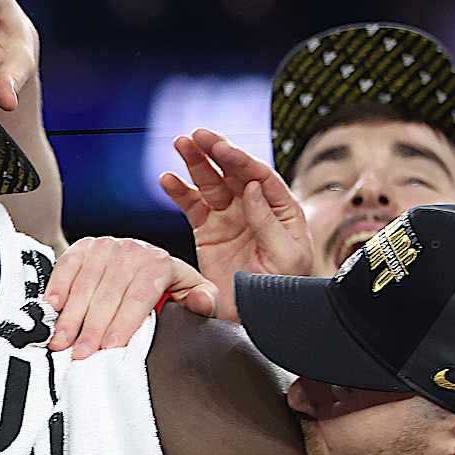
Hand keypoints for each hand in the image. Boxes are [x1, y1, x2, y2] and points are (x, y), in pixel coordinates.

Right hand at [45, 236, 217, 357]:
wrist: (146, 261)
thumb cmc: (167, 287)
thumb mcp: (192, 293)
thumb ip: (204, 301)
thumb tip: (201, 302)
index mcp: (159, 263)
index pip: (139, 296)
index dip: (123, 323)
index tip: (110, 346)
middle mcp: (132, 250)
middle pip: (108, 293)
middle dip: (92, 327)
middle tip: (80, 353)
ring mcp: (106, 246)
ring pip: (85, 284)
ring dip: (70, 315)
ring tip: (62, 341)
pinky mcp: (84, 246)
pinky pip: (67, 265)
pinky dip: (58, 286)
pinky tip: (53, 307)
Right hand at [159, 128, 313, 322]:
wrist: (259, 319)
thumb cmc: (283, 290)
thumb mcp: (286, 258)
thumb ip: (269, 222)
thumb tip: (253, 188)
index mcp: (281, 211)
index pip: (260, 177)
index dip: (240, 160)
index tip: (222, 148)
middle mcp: (255, 209)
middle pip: (234, 172)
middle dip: (216, 152)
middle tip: (199, 135)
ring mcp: (230, 218)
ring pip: (211, 183)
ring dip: (196, 162)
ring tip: (181, 144)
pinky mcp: (208, 231)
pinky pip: (192, 206)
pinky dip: (179, 192)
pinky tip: (168, 179)